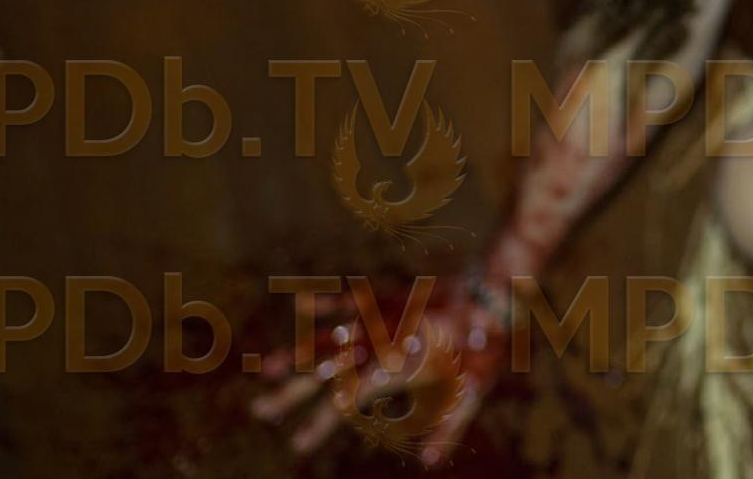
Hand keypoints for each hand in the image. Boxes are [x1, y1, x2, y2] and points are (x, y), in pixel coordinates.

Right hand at [248, 272, 510, 469]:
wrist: (492, 292)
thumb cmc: (484, 347)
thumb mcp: (471, 392)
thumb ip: (448, 427)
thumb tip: (428, 463)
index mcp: (396, 369)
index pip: (348, 403)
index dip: (320, 425)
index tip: (296, 444)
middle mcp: (380, 343)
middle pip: (327, 372)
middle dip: (292, 394)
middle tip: (261, 411)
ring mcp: (380, 318)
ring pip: (330, 337)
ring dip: (297, 354)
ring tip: (267, 369)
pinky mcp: (386, 297)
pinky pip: (349, 298)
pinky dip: (325, 303)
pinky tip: (300, 304)